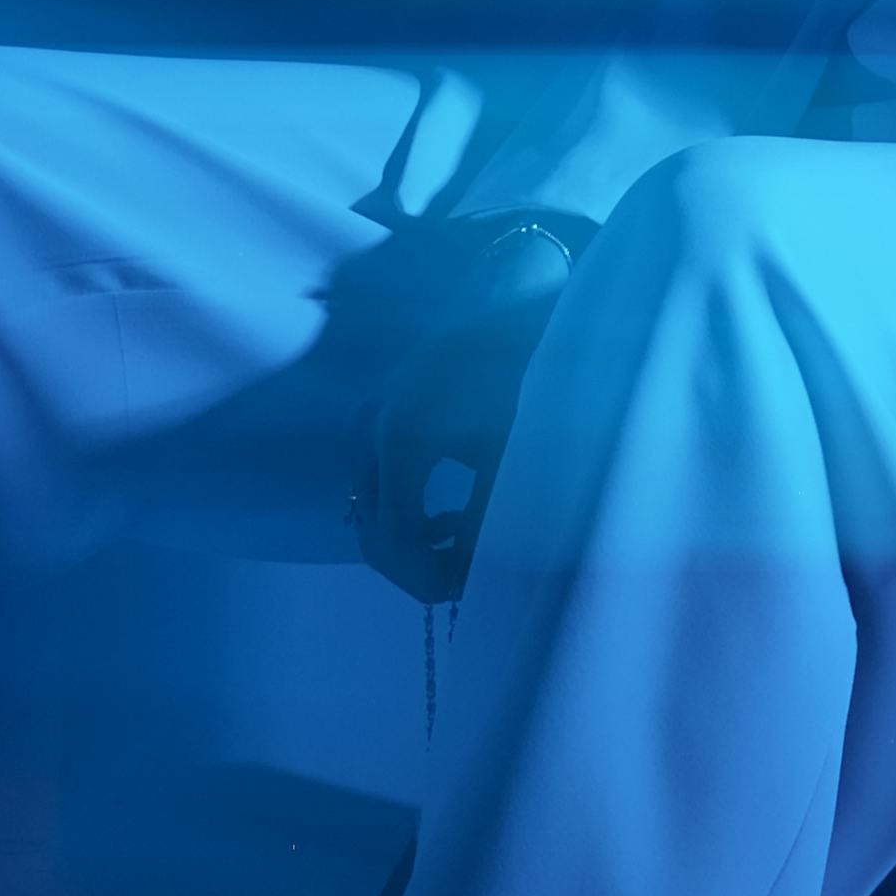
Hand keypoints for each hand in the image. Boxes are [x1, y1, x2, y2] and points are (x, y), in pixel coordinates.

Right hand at [349, 213, 587, 602]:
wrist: (517, 304)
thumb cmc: (528, 376)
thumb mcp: (516, 457)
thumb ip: (487, 525)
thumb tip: (468, 581)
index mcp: (404, 438)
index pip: (395, 545)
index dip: (433, 582)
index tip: (472, 591)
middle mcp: (372, 428)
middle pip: (374, 537)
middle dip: (420, 569)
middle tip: (468, 579)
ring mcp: (367, 422)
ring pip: (374, 516)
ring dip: (415, 544)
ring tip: (465, 542)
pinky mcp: (374, 420)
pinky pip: (378, 491)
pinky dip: (408, 515)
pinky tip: (447, 514)